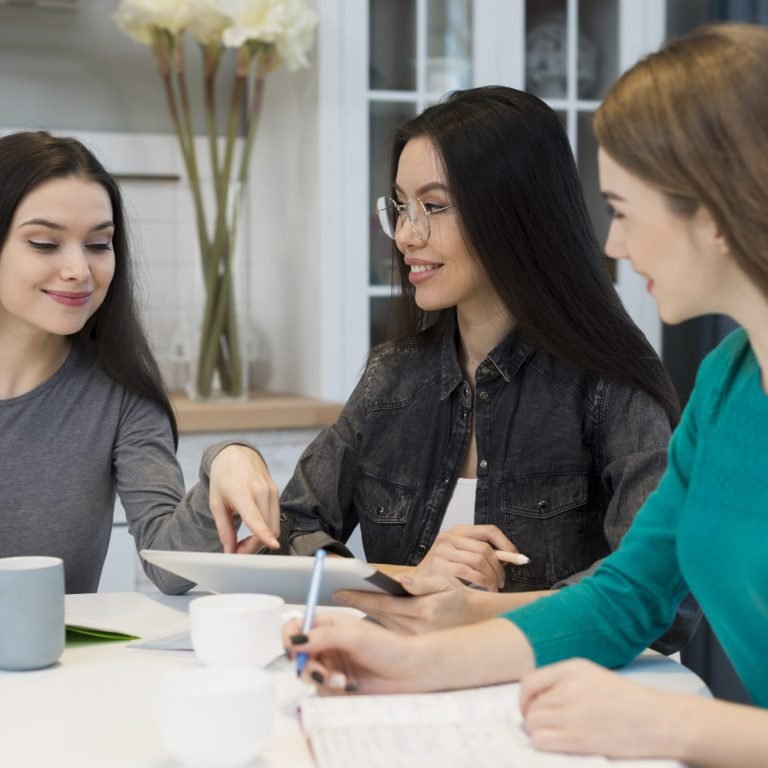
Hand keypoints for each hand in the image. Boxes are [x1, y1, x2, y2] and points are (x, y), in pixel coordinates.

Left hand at [209, 445, 279, 553]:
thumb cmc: (224, 477)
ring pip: (274, 526)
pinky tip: (253, 529)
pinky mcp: (277, 492)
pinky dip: (266, 530)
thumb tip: (230, 551)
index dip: (263, 534)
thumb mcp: (216, 503)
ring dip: (261, 540)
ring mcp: (272, 491)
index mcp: (242, 492)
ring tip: (244, 540)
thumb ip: (224, 529)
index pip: (255, 517)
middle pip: (268, 528)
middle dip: (254, 546)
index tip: (272, 545)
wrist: (237, 454)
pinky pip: (276, 518)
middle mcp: (261, 491)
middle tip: (238, 551)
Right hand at [283, 613, 423, 694]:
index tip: (292, 650)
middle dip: (307, 665)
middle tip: (322, 672)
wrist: (409, 673)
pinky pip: (320, 690)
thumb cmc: (388, 648)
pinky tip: (350, 686)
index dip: (289, 638)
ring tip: (342, 680)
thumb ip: (323, 636)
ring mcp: (330, 664)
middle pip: (297, 654)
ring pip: (307, 674)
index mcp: (328, 625)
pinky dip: (331, 689)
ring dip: (322, 678)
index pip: (296, 627)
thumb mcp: (354, 636)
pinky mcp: (335, 684)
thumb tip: (295, 639)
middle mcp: (326, 644)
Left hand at [334, 574, 481, 633]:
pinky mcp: (412, 648)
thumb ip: (423, 583)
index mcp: (424, 611)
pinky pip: (387, 634)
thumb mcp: (446, 583)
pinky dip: (373, 625)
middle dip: (355, 603)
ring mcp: (413, 641)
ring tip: (344, 601)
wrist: (475, 622)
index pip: (383, 603)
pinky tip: (360, 616)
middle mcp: (416, 630)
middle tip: (334, 593)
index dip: (359, 596)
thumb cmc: (458, 598)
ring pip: (380, 626)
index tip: (340, 590)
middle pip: (376, 615)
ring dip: (361, 615)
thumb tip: (401, 581)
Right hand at [414, 524, 520, 590]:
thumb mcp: (464, 557)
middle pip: (485, 548)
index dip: (506, 543)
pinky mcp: (438, 564)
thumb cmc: (445, 572)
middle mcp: (449, 536)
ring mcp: (442, 549)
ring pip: (479, 560)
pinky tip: (486, 589)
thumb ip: (484, 554)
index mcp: (458, 530)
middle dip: (499, 567)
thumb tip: (511, 558)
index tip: (516, 557)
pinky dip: (482, 582)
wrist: (418, 584)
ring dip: (492, 577)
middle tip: (502, 581)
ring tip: (494, 587)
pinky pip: (468, 572)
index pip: (488, 530)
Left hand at [520, 658, 681, 758]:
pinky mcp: (578, 738)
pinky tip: (557, 744)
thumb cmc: (630, 701)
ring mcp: (572, 712)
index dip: (525, 699)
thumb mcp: (595, 676)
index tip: (529, 709)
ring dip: (538, 731)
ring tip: (554, 735)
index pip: (529, 681)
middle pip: (530, 705)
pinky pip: (540, 740)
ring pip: (532, 722)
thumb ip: (566, 682)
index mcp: (573, 668)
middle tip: (546, 727)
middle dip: (533, 717)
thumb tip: (537, 698)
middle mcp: (569, 687)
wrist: (660, 720)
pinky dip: (542, 744)